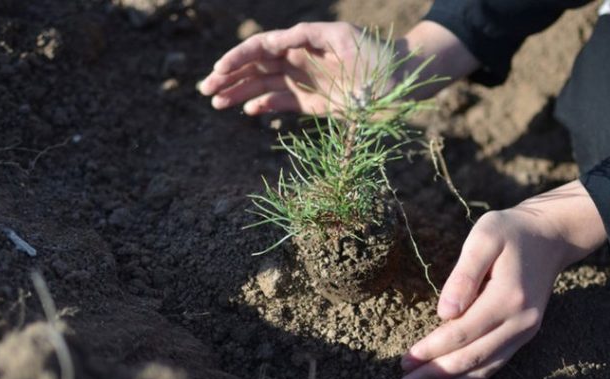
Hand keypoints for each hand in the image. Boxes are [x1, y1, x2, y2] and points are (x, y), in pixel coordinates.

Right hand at [198, 21, 479, 114]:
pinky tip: (247, 110)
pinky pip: (282, 103)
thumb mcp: (344, 39)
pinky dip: (264, 106)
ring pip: (264, 86)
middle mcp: (300, 61)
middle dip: (230, 76)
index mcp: (303, 43)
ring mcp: (305, 82)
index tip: (220, 69)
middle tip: (206, 89)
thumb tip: (273, 42)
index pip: (262, 47)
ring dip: (239, 92)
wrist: (403, 82)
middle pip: (256, 66)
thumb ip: (308, 36)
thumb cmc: (377, 56)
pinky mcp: (314, 103)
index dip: (238, 57)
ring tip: (216, 102)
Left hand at [397, 180, 606, 378]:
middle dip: (435, 375)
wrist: (550, 236)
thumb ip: (464, 274)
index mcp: (508, 298)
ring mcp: (525, 332)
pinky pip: (495, 364)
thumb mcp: (484, 237)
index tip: (405, 361)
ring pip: (485, 369)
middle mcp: (521, 322)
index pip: (463, 332)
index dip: (432, 349)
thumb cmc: (510, 232)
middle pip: (472, 358)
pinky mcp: (524, 335)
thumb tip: (444, 313)